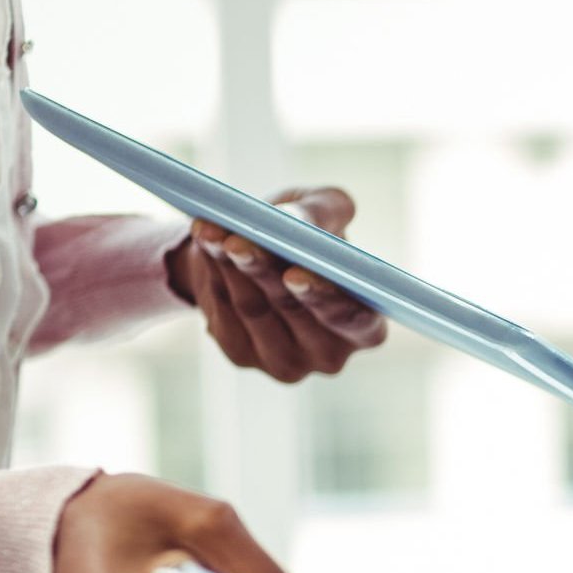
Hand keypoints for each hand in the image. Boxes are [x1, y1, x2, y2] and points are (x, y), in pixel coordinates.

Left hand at [170, 187, 384, 381]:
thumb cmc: (307, 236)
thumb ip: (324, 210)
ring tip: (212, 231)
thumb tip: (295, 221)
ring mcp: (286, 361)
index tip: (295, 273)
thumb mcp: (324, 211)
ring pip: (253, 308)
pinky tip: (206, 246)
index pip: (353, 320)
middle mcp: (330, 354)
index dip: (326, 297)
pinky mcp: (242, 356)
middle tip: (237, 242)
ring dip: (229, 265)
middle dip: (263, 271)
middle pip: (294, 310)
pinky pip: (224, 313)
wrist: (258, 256)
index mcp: (366, 325)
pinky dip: (213, 274)